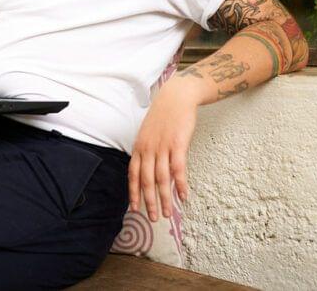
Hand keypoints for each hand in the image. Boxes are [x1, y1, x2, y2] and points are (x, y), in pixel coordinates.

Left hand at [128, 77, 201, 220]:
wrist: (176, 96)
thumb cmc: (163, 116)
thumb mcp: (148, 133)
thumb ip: (147, 151)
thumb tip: (148, 170)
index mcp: (139, 147)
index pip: (133, 174)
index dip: (133, 193)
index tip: (134, 209)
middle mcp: (148, 149)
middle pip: (147, 180)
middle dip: (149, 201)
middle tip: (152, 218)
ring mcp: (162, 147)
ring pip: (162, 178)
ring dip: (164, 198)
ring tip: (167, 213)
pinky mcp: (178, 144)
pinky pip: (178, 169)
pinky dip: (181, 184)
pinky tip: (183, 196)